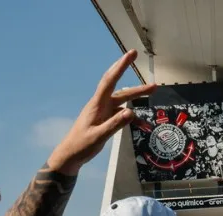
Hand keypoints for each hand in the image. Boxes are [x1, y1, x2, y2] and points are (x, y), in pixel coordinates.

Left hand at [48, 50, 156, 174]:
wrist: (70, 155)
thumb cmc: (81, 145)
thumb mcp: (99, 136)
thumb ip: (114, 124)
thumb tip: (131, 112)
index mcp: (97, 104)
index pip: (110, 80)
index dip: (121, 66)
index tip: (131, 54)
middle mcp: (101, 104)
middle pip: (120, 89)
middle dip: (133, 80)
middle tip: (145, 69)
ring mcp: (103, 112)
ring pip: (123, 101)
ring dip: (137, 96)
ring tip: (152, 91)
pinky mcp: (105, 120)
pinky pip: (121, 114)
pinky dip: (132, 116)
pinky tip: (143, 122)